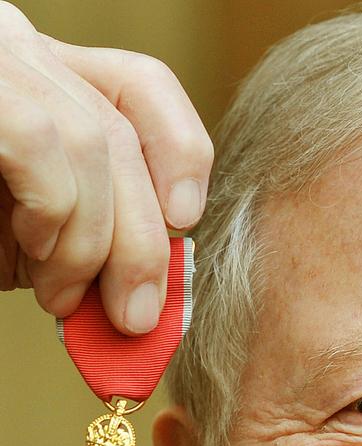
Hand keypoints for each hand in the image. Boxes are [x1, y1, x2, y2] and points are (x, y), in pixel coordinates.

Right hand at [0, 1, 212, 333]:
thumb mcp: (23, 230)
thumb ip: (81, 241)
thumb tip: (145, 299)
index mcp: (38, 79)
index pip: (139, 88)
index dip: (180, 154)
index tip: (183, 221)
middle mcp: (12, 50)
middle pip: (121, 130)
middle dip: (143, 242)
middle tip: (135, 317)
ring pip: (91, 142)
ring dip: (92, 245)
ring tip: (62, 298)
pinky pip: (39, 146)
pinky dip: (54, 218)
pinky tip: (31, 258)